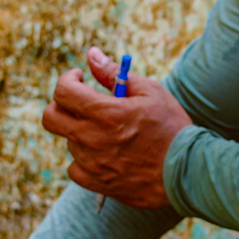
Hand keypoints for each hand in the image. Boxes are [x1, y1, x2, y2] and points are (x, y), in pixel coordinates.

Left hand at [41, 46, 192, 209]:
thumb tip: (91, 54)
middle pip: (51, 118)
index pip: (63, 91)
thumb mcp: (150, 92)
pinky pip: (75, 168)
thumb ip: (115, 73)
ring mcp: (92, 164)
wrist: (187, 172)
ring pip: (69, 142)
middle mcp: (92, 139)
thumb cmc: (172, 128)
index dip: (67, 80)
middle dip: (61, 104)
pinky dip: (83, 160)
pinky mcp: (97, 184)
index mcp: (105, 113)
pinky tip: (103, 154)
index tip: (80, 78)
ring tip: (109, 131)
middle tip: (80, 102)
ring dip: (81, 131)